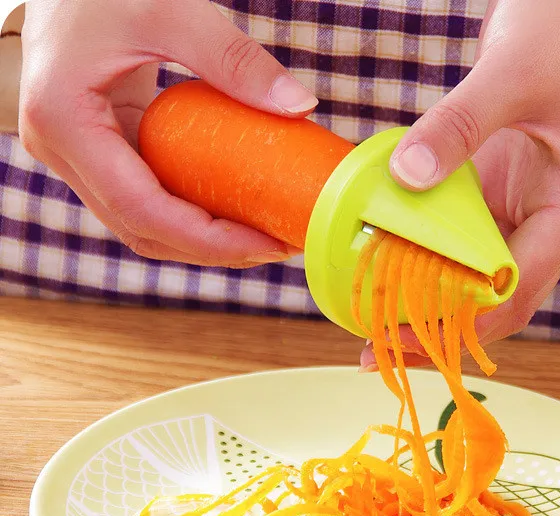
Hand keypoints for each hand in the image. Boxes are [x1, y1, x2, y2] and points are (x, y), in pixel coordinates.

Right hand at [19, 0, 317, 266]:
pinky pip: (146, 200)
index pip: (139, 208)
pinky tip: (232, 210)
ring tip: (261, 235)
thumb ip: (234, 59)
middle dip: (212, 249)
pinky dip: (189, 215)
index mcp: (64, 121)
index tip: (263, 244)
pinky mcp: (98, 154)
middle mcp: (60, 151)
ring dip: (202, 241)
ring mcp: (76, 157)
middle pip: (142, 229)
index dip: (206, 240)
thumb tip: (300, 106)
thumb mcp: (171, 8)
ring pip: (142, 225)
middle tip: (274, 245)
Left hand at [362, 0, 559, 368]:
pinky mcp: (498, 191)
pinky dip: (427, 263)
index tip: (408, 336)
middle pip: (500, 296)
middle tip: (381, 351)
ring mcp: (524, 205)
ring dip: (432, 305)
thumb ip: (458, 126)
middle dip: (443, 330)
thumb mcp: (509, 73)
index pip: (522, 282)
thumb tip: (404, 178)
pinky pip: (461, 241)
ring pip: (478, 277)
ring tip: (375, 328)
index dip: (467, 321)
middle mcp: (551, 214)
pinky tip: (389, 275)